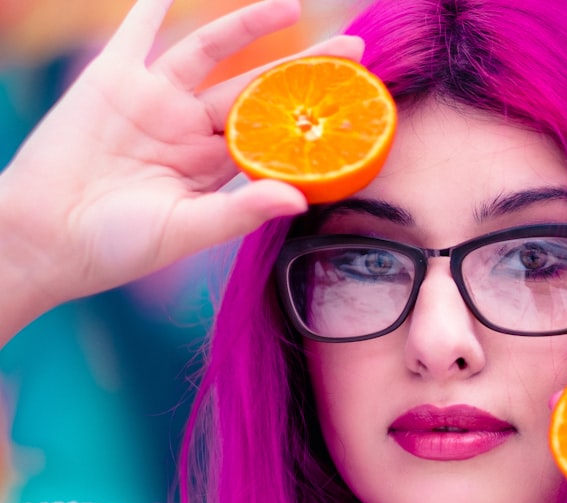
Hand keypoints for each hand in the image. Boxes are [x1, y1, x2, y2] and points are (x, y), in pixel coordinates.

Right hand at [0, 0, 362, 341]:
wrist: (42, 239)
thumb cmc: (116, 246)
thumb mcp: (185, 231)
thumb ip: (239, 212)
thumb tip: (300, 199)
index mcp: (214, 166)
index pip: (275, 132)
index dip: (313, 116)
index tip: (356, 102)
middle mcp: (191, 129)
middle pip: (256, 88)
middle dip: (304, 68)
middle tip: (355, 48)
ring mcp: (154, 101)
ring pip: (211, 52)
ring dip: (249, 26)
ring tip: (293, 6)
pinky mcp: (112, 81)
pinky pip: (138, 32)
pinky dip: (155, 5)